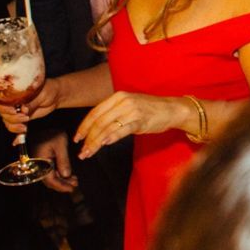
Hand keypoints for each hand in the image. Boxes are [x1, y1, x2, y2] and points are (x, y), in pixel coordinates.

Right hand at [0, 77, 60, 133]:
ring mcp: (16, 111)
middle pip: (3, 114)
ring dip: (14, 127)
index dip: (5, 108)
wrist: (55, 96)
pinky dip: (16, 134)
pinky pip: (15, 127)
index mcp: (13, 92)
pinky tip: (16, 141)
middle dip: (12, 119)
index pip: (1, 101)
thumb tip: (23, 109)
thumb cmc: (48, 89)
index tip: (14, 111)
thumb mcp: (41, 94)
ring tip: (24, 127)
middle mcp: (12, 102)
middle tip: (25, 117)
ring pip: (8, 122)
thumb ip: (31, 102)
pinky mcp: (21, 119)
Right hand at [31, 132, 77, 192]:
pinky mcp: (41, 162)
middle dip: (63, 184)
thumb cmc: (51, 134)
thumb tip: (66, 176)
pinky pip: (49, 172)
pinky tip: (67, 175)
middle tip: (75, 185)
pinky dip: (59, 174)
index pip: (50, 180)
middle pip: (50, 181)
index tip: (72, 189)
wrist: (41, 126)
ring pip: (50, 177)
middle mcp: (38, 167)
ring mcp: (39, 165)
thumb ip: (63, 161)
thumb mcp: (60, 145)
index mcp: (41, 164)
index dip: (61, 186)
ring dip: (62, 180)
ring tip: (74, 180)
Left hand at [74, 92, 190, 158]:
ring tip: (89, 153)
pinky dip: (110, 138)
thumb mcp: (129, 106)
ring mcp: (131, 110)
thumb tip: (96, 130)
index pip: (95, 112)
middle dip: (88, 138)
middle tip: (82, 152)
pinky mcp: (140, 120)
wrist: (172, 109)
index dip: (83, 127)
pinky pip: (121, 130)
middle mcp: (123, 101)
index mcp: (118, 97)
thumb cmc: (150, 109)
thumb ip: (113, 114)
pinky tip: (103, 145)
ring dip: (95, 142)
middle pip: (98, 121)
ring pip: (107, 127)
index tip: (77, 138)